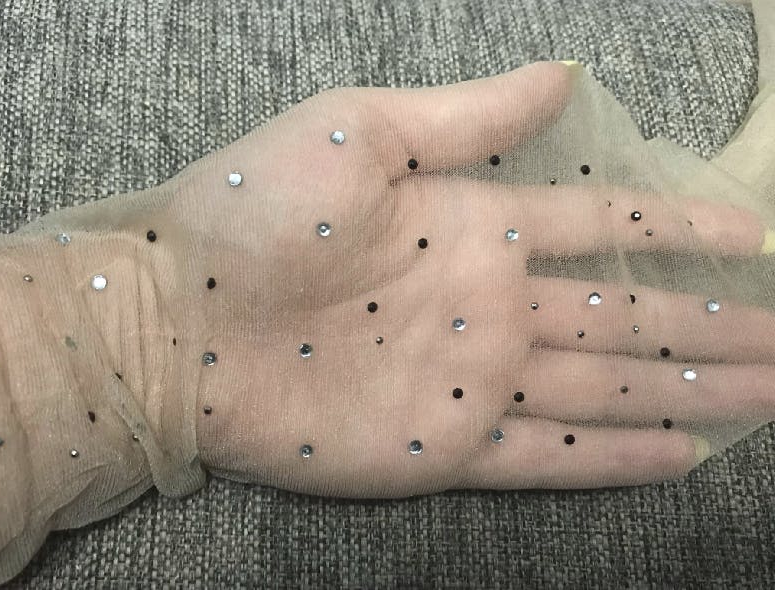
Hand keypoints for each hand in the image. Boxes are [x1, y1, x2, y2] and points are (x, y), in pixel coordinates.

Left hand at [156, 61, 774, 497]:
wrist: (178, 317)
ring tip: (762, 394)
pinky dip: (613, 458)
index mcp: (477, 228)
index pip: (605, 229)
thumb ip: (470, 115)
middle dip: (712, 327)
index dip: (682, 232)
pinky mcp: (443, 447)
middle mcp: (490, 306)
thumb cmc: (257, 211)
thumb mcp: (363, 130)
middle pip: (626, 316)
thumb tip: (566, 76)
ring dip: (687, 392)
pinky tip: (678, 453)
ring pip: (605, 388)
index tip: (755, 237)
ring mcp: (472, 382)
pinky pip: (547, 456)